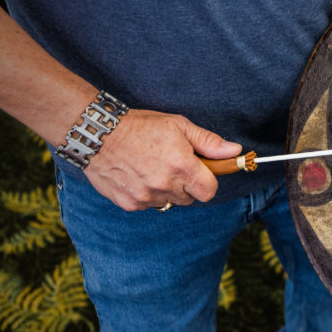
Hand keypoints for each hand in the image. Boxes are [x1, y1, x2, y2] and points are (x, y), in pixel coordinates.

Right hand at [83, 109, 241, 210]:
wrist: (97, 134)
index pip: (209, 191)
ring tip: (151, 167)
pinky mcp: (130, 204)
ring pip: (168, 202)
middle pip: (189, 198)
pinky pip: (148, 204)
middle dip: (186, 185)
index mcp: (182, 166)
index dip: (207, 182)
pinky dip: (146, 194)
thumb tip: (235, 151)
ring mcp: (146, 197)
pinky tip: (136, 174)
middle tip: (171, 164)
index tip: (199, 171)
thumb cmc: (140, 126)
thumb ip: (209, 142)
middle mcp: (165, 185)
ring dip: (166, 190)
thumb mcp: (179, 126)